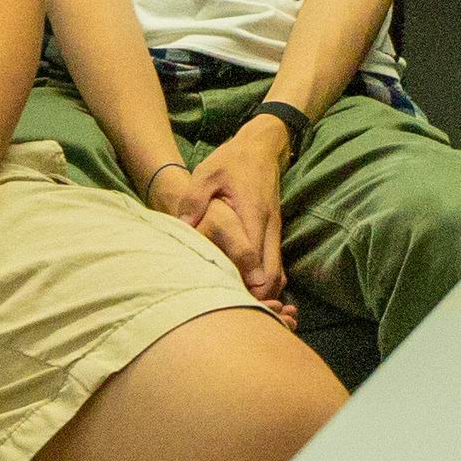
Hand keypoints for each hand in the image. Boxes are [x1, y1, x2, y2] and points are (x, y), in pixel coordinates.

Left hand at [195, 121, 290, 299]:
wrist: (261, 147)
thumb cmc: (231, 160)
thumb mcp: (207, 173)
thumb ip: (194, 200)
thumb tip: (183, 227)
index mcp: (253, 214)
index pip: (256, 257)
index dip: (249, 283)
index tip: (235, 303)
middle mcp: (269, 226)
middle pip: (272, 272)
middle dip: (259, 296)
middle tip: (237, 313)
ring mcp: (274, 229)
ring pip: (277, 270)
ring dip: (264, 290)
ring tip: (244, 308)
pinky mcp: (273, 231)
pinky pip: (275, 263)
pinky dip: (267, 279)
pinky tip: (250, 291)